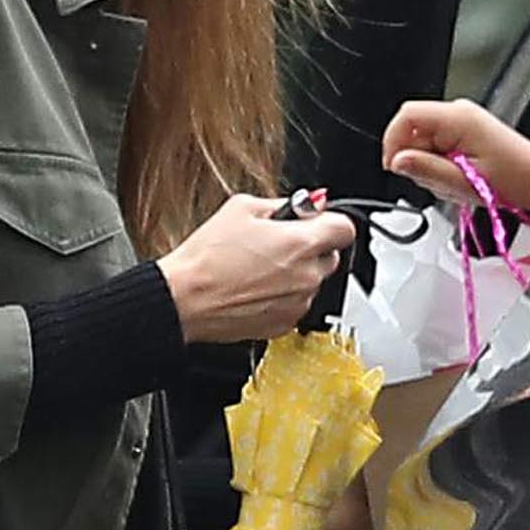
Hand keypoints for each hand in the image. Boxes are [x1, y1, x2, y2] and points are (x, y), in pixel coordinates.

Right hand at [158, 192, 354, 347]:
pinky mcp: (283, 325)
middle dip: (310, 248)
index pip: (346, 228)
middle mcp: (306, 277)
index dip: (329, 221)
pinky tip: (254, 288)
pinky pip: (295, 304)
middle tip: (277, 243)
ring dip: (295, 274)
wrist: (184, 299)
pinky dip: (282, 296)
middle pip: (330, 256)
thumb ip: (284, 204)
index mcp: (301, 243)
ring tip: (257, 268)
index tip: (316, 222)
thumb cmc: (206, 258)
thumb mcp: (242, 208)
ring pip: (311, 282)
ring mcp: (297, 304)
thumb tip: (307, 205)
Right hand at [381, 97, 529, 214]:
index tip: (396, 168)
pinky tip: (459, 178)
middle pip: (412, 131)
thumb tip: (398, 161)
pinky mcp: (464, 132)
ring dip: (430, 167)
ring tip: (455, 182)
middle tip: (438, 182)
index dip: (393, 143)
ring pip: (423, 142)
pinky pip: (436, 147)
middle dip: (416, 161)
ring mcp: (461, 122)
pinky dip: (441, 166)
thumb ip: (425, 169)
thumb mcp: (461, 182)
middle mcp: (458, 113)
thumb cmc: (513, 179)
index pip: (406, 116)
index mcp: (457, 118)